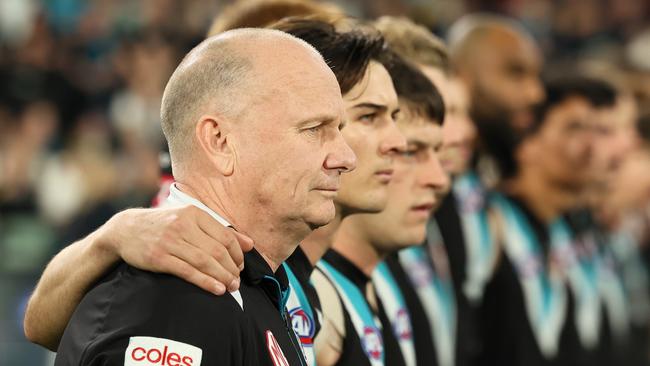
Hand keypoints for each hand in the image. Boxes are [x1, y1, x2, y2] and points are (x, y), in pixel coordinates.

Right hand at [98, 205, 253, 294]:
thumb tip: (249, 244)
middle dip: (232, 269)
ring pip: (205, 262)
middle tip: (237, 281)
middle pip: (217, 250)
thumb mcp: (190, 220)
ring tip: (231, 287)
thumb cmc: (164, 225)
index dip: (237, 254)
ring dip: (222, 277)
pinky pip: (188, 272)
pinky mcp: (159, 257)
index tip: (240, 266)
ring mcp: (170, 241)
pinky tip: (216, 289)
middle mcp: (183, 225)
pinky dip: (206, 282)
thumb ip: (219, 230)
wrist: (125, 229)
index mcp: (194, 214)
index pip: (225, 236)